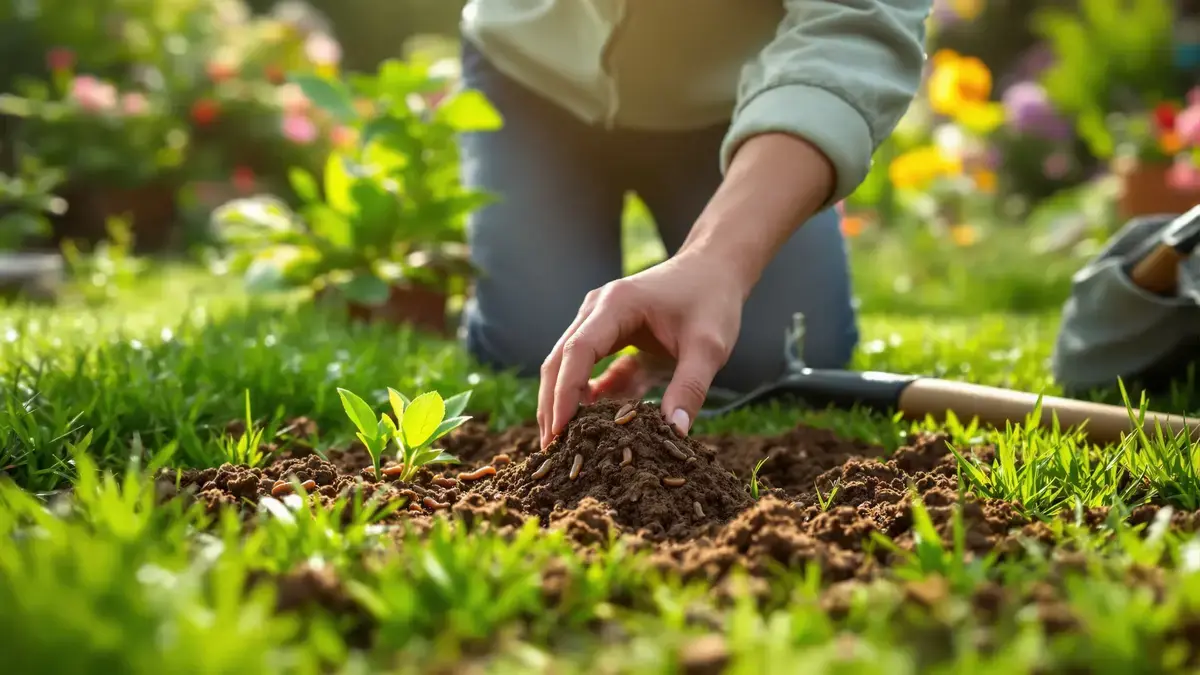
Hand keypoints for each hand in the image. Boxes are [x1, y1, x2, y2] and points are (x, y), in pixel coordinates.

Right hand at [537, 251, 746, 447]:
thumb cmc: (712, 300)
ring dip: (564, 403)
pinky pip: (590, 371)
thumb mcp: (709, 346)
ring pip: (568, 367)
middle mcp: (597, 310)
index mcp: (615, 305)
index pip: (577, 352)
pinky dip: (586, 397)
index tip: (559, 432)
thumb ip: (691, 387)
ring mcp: (599, 322)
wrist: (716, 268)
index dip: (564, 394)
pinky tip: (587, 428)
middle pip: (559, 360)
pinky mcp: (611, 338)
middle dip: (552, 405)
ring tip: (562, 446)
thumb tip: (674, 432)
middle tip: (550, 450)